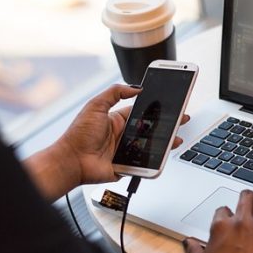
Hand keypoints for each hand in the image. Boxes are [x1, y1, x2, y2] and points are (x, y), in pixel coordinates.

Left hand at [24, 84, 189, 200]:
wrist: (71, 161)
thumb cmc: (78, 135)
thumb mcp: (95, 105)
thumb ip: (115, 92)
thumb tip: (135, 87)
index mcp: (117, 120)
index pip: (142, 112)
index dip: (156, 109)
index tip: (169, 104)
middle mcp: (123, 135)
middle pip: (150, 129)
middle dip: (167, 124)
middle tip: (181, 119)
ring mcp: (126, 151)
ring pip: (151, 146)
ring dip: (165, 142)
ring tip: (177, 137)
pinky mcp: (127, 165)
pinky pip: (144, 162)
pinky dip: (155, 160)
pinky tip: (165, 153)